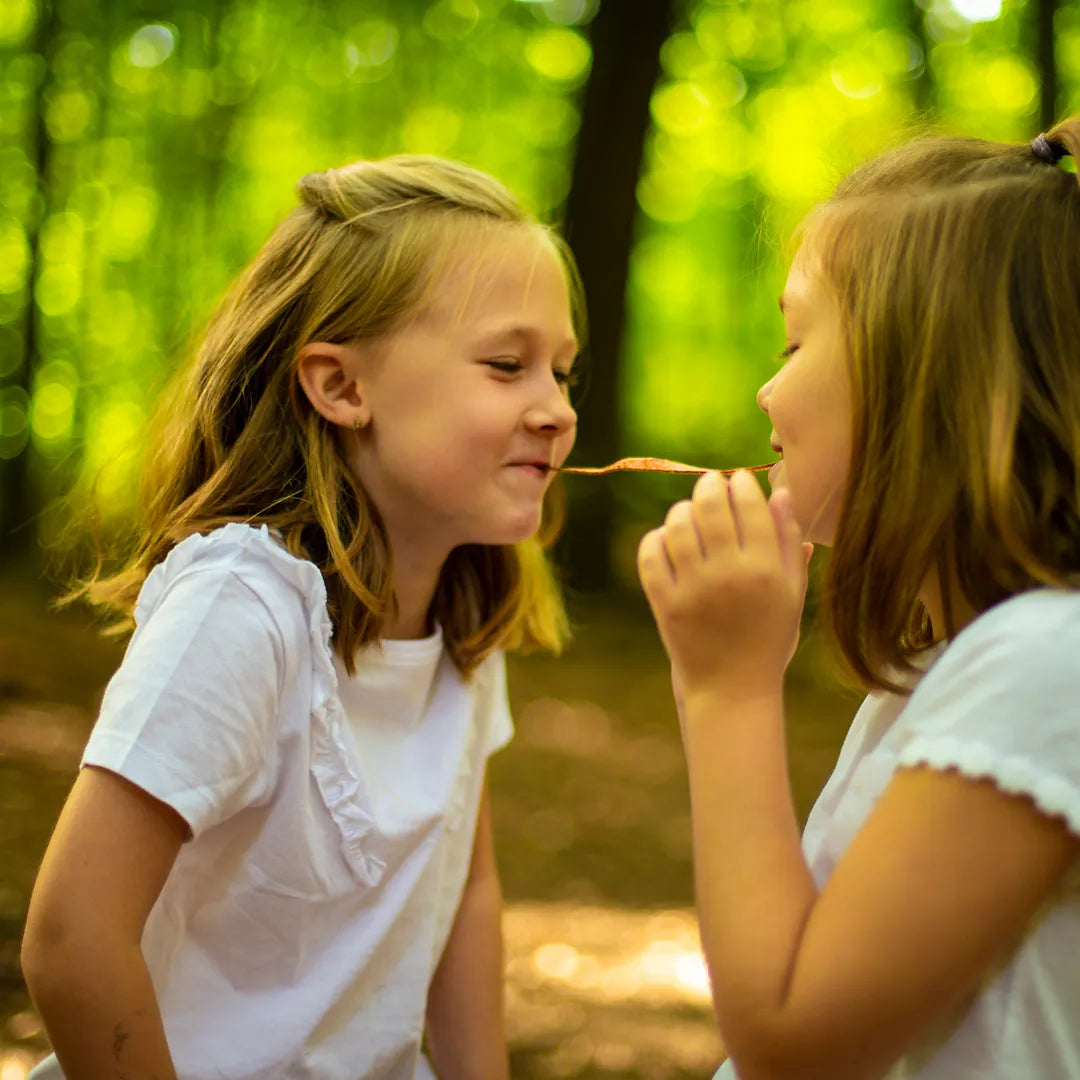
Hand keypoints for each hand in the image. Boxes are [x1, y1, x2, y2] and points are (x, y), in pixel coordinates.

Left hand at [638, 470, 811, 703]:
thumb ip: (788, 541)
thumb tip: (780, 494)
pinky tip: (668, 541)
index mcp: (766, 569)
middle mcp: (729, 575)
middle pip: (710, 506)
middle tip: (711, 485)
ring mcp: (693, 589)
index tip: (739, 481)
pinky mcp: (665, 603)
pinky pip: (651, 554)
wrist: (731, 687)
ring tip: (690, 515)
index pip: (750, 505)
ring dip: (683, 511)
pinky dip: (656, 540)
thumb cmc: (768, 636)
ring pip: (678, 524)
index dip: (742, 483)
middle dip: (710, 486)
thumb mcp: (792, 592)